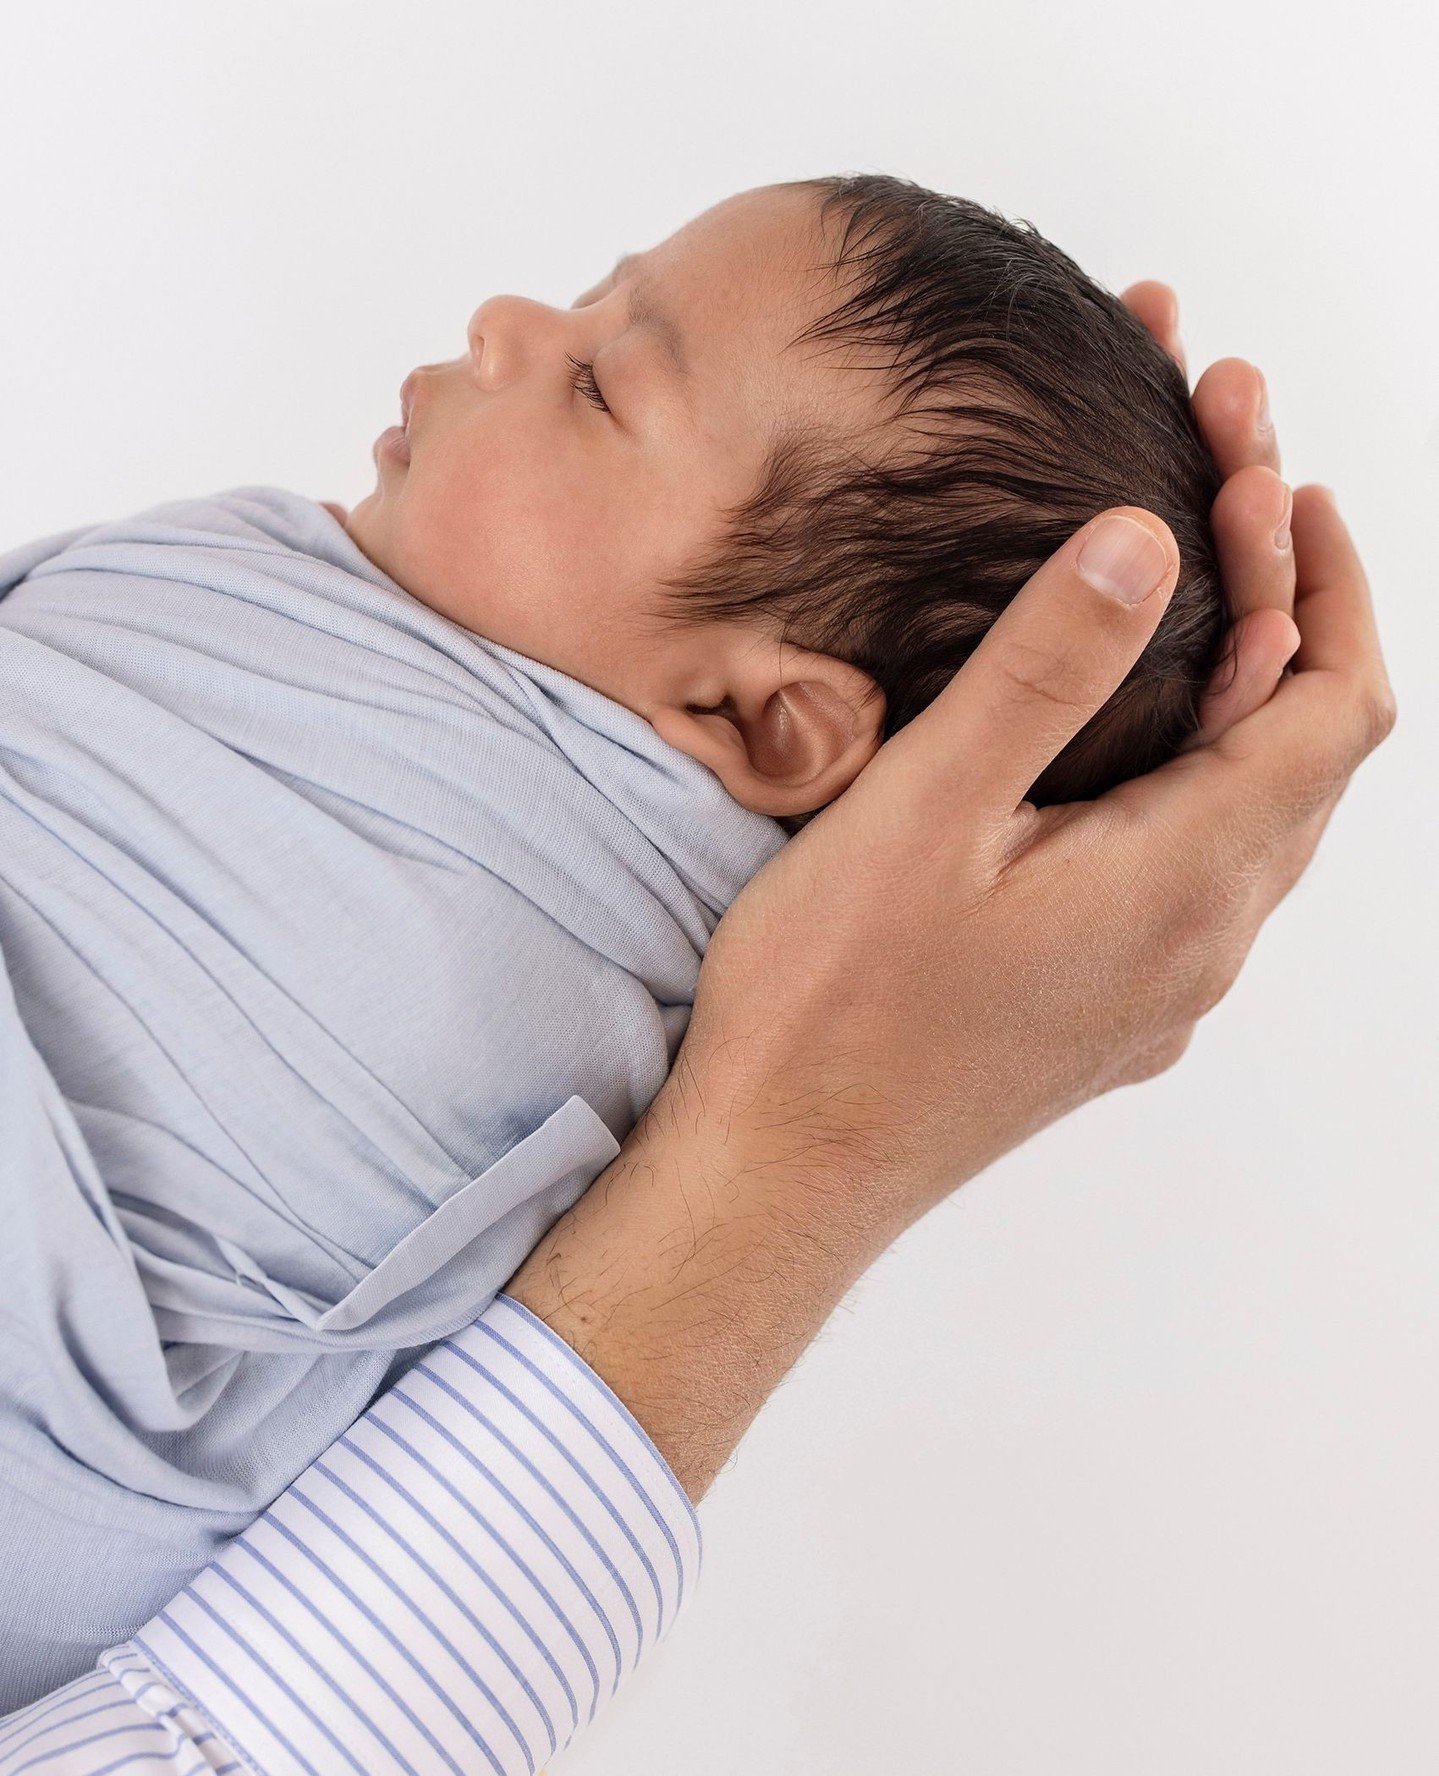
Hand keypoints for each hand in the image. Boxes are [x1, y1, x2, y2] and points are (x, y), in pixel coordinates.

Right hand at [509, 302, 1394, 1498]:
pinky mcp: (1110, 1009)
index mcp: (1182, 881)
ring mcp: (1161, 986)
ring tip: (1180, 585)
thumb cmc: (834, 1007)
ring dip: (1243, 687)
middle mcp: (1202, 942)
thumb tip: (1147, 539)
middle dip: (1286, 601)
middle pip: (1306, 747)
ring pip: (1256, 809)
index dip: (1328, 577)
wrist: (783, 1173)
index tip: (1269, 473)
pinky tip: (1121, 736)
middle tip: (1217, 487)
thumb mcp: (926, 813)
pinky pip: (1201, 866)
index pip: (1333, 703)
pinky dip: (1196, 767)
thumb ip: (1043, 672)